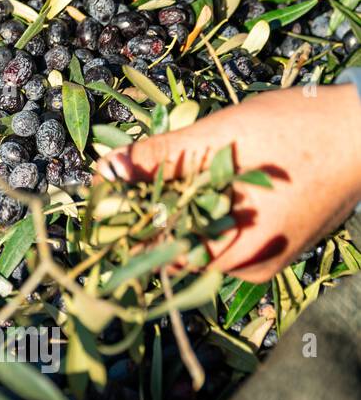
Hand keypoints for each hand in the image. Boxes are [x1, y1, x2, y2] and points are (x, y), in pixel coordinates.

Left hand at [95, 85, 360, 282]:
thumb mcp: (222, 136)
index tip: (99, 195)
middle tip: (119, 180)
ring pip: (196, 241)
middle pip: (173, 250)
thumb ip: (162, 157)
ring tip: (150, 178)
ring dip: (171, 212)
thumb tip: (106, 169)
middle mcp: (248, 268)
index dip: (121, 223)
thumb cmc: (299, 130)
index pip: (155, 253)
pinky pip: (222, 235)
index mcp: (235, 253)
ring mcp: (263, 259)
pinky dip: (202, 212)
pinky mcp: (273, 245)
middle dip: (142, 215)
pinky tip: (192, 184)